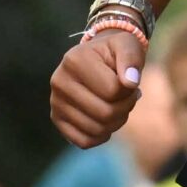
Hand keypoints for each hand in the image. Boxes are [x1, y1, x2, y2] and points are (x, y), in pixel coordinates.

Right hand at [49, 29, 145, 148]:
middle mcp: (59, 81)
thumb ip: (131, 59)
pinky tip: (106, 121)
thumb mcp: (127, 45)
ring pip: (97, 130)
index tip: (130, 81)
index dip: (130, 90)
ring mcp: (55, 102)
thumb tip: (130, 82)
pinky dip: (101, 136)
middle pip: (106, 113)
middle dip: (125, 108)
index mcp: (74, 60)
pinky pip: (84, 141)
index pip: (113, 90)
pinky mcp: (57, 119)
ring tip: (117, 105)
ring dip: (116, 122)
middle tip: (128, 97)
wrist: (97, 58)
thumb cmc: (115, 52)